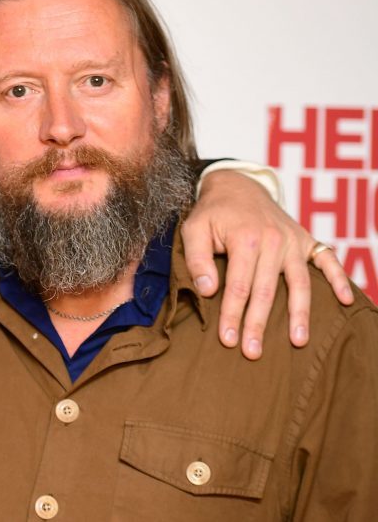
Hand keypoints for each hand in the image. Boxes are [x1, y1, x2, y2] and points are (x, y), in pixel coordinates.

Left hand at [181, 170, 353, 359]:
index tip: (228, 340)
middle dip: (259, 324)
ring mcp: (293, 242)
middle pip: (267, 291)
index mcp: (245, 239)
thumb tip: (208, 290)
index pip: (238, 286)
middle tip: (253, 352)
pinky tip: (346, 302)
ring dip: (299, 314)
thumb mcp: (194, 228)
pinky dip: (339, 280)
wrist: (237, 186)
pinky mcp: (306, 240)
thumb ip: (198, 258)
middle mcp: (273, 241)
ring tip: (298, 341)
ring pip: (299, 284)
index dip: (232, 315)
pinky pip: (328, 261)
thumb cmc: (213, 213)